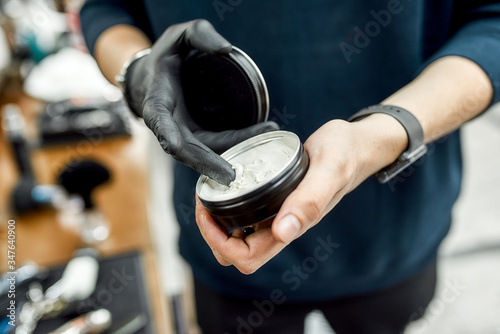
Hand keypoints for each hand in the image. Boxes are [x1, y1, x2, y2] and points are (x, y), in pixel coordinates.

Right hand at [124, 19, 277, 184]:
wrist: (158, 77)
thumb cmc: (167, 56)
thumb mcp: (179, 36)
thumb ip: (199, 35)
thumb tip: (227, 49)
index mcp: (158, 101)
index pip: (158, 119)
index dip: (165, 132)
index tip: (173, 144)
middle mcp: (168, 124)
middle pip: (184, 150)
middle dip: (207, 163)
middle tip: (232, 174)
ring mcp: (183, 134)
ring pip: (205, 153)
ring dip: (232, 152)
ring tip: (265, 134)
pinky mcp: (197, 137)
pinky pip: (216, 146)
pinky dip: (236, 145)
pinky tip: (261, 137)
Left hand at [195, 116, 406, 273]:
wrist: (356, 145)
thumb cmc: (345, 154)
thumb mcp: (329, 170)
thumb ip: (309, 201)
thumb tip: (283, 233)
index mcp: (294, 225)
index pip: (248, 256)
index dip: (220, 243)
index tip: (207, 214)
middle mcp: (284, 226)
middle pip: (239, 254)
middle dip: (212, 235)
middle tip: (204, 205)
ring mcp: (280, 216)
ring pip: (241, 239)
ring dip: (218, 226)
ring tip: (209, 199)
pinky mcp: (278, 202)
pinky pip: (247, 219)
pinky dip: (228, 211)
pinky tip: (225, 192)